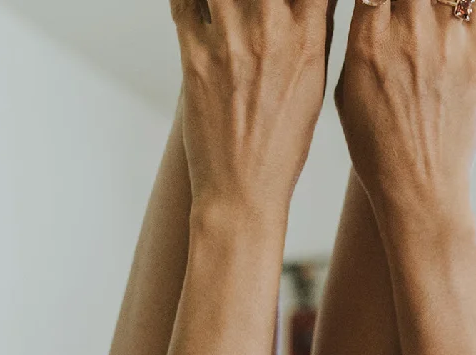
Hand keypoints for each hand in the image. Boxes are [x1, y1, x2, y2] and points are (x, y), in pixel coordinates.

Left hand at [170, 0, 333, 222]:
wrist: (243, 191)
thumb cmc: (281, 147)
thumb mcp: (314, 88)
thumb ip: (315, 33)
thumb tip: (315, 4)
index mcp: (308, 36)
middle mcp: (271, 29)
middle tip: (251, 6)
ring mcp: (229, 40)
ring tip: (223, 8)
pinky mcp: (194, 57)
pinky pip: (182, 2)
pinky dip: (186, 0)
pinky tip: (195, 7)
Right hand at [335, 0, 475, 218]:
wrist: (419, 189)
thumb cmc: (378, 153)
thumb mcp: (347, 99)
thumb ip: (359, 48)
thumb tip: (370, 17)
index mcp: (368, 41)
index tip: (379, 7)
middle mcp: (410, 32)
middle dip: (405, 2)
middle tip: (406, 17)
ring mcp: (449, 41)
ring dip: (434, 9)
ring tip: (427, 32)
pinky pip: (471, 16)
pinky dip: (461, 18)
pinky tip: (452, 30)